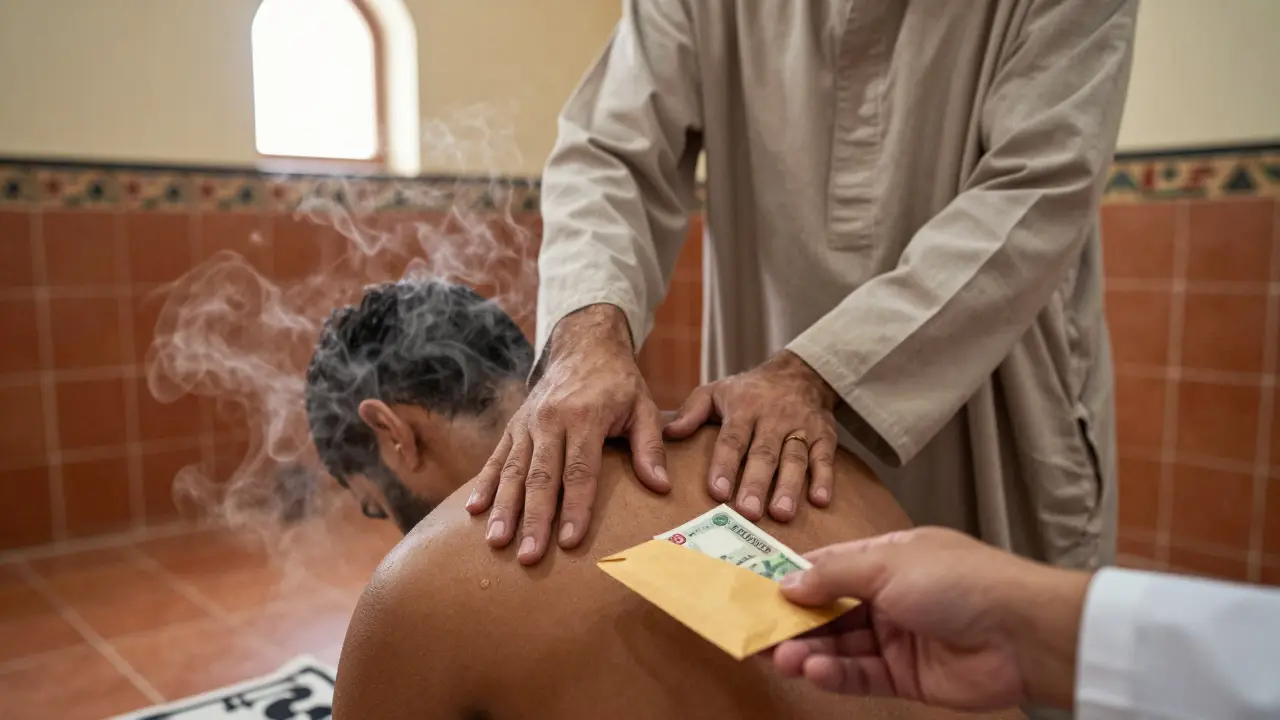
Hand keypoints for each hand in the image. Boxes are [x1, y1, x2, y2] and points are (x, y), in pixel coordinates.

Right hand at [465, 304, 669, 564]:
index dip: (575, 507)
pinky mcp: (514, 426)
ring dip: (504, 508)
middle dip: (534, 519)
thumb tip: (660, 486)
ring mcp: (528, 423)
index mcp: (585, 417)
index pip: (580, 470)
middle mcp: (551, 421)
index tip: (570, 541)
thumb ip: (649, 447)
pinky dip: (484, 484)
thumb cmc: (618, 383)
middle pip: (541, 477)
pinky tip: (472, 511)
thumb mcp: (643, 407)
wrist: (583, 345)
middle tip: (528, 556)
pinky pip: (496, 458)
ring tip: (496, 542)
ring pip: (514, 471)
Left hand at [664, 351, 837, 521]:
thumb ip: (692, 412)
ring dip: (789, 487)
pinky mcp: (824, 436)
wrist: (799, 372)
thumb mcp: (716, 391)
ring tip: (780, 514)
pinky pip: (825, 458)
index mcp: (744, 409)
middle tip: (747, 512)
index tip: (718, 492)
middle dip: (756, 483)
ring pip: (795, 458)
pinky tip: (820, 501)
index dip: (725, 465)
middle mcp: (773, 418)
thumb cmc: (749, 390)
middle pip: (764, 453)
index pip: (733, 439)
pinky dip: (824, 479)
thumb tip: (668, 434)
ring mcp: (801, 428)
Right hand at [768, 528, 1088, 712]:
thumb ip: (834, 576)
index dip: (791, 578)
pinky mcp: (905, 676)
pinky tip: (812, 670)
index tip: (753, 589)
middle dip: (792, 620)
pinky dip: (833, 674)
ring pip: (839, 646)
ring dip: (807, 650)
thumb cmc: (962, 581)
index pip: (827, 567)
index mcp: (886, 559)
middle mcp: (888, 597)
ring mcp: (896, 637)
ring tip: (780, 655)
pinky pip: (859, 675)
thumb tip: (788, 583)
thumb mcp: (888, 564)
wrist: (1022, 633)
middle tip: (756, 631)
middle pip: (827, 610)